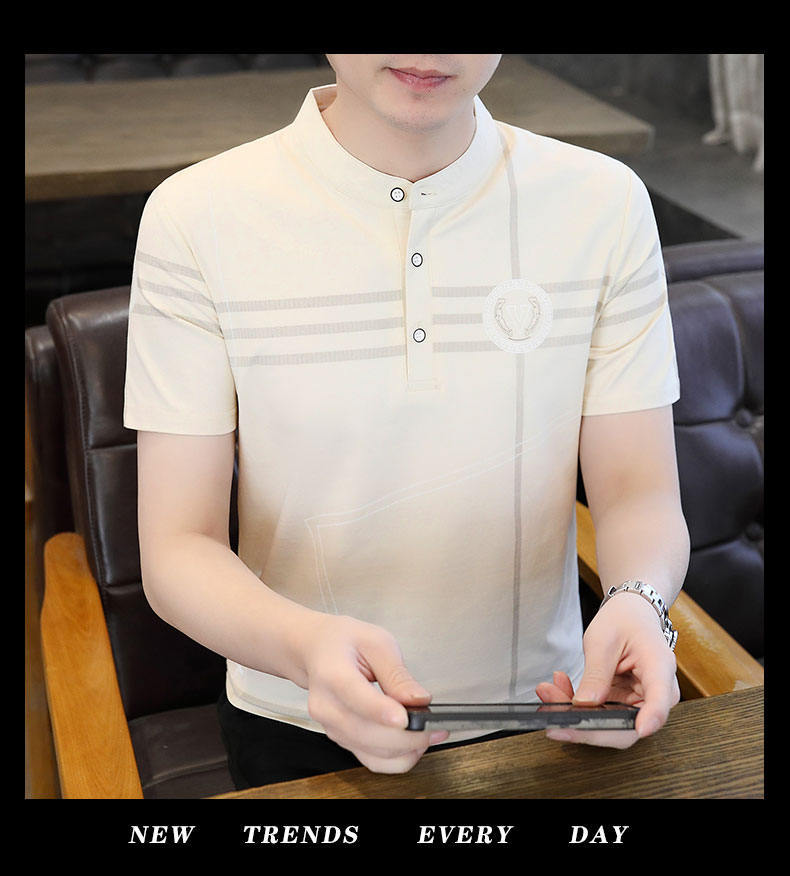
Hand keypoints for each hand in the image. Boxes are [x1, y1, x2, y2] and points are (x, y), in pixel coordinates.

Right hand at [301, 614, 448, 772]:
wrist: (317, 650)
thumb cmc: (344, 642)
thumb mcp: (376, 642)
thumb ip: (397, 673)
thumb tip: (419, 700)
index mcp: (332, 674)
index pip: (356, 698)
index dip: (382, 712)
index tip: (408, 718)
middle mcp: (327, 706)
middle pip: (367, 733)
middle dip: (407, 736)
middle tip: (435, 726)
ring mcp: (331, 727)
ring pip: (372, 753)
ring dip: (406, 750)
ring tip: (429, 734)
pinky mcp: (342, 740)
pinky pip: (371, 761)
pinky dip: (396, 759)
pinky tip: (414, 745)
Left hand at [536, 592, 679, 747]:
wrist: (630, 615)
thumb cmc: (623, 621)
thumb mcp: (603, 641)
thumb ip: (596, 674)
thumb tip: (584, 705)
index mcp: (659, 669)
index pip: (660, 701)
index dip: (652, 718)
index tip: (640, 729)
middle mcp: (655, 694)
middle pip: (628, 726)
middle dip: (587, 724)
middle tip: (551, 710)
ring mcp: (640, 703)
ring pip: (608, 725)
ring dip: (574, 713)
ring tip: (547, 690)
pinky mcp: (623, 705)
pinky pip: (600, 715)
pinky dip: (576, 705)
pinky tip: (558, 688)